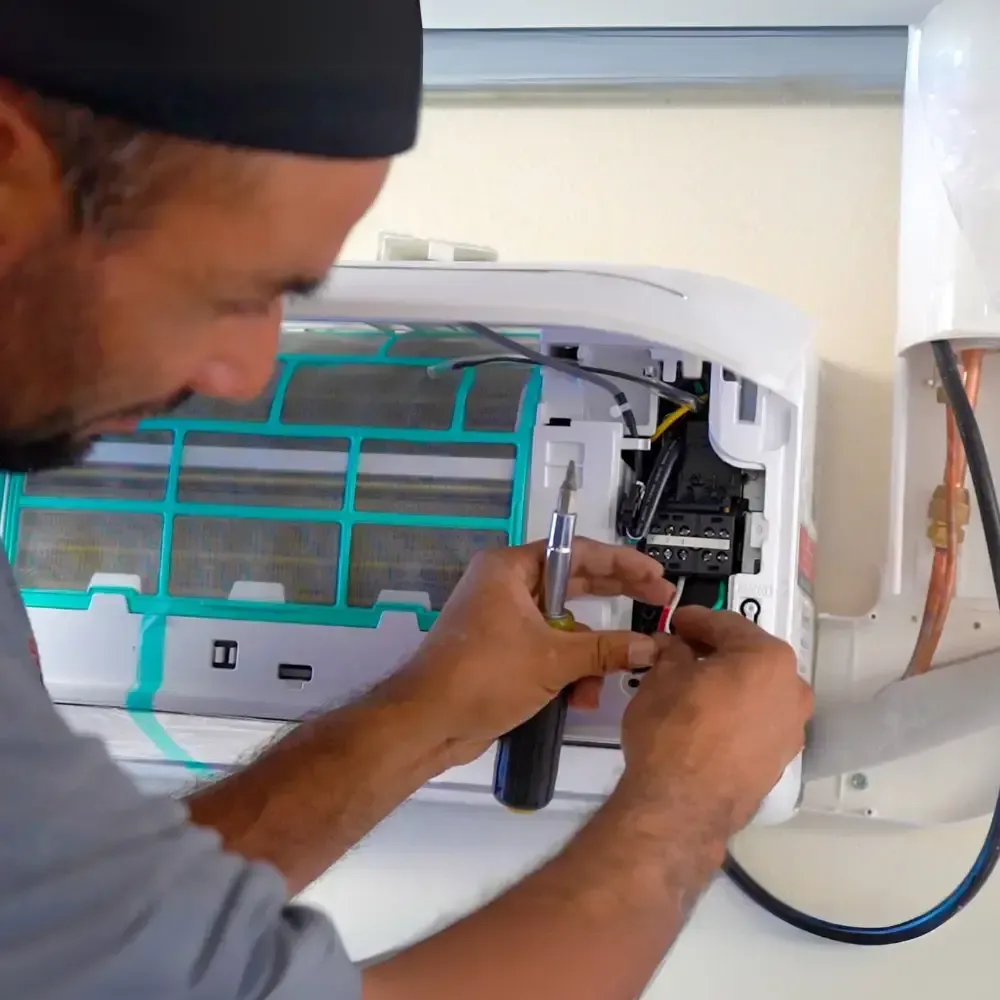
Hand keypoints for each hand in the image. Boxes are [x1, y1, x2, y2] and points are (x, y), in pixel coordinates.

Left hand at [379, 538, 674, 765]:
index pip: (577, 552)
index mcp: (510, 569)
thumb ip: (607, 649)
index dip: (622, 562)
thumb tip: (651, 646)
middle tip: (658, 604)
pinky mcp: (503, 651)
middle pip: (574, 584)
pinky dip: (567, 669)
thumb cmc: (484, 676)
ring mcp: (503, 620)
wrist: (428, 723)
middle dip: (614, 602)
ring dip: (588, 653)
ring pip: (564, 625)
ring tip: (606, 678)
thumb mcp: (554, 660)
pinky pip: (548, 650)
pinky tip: (581, 697)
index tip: (655, 575)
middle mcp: (506, 586)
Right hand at [620, 607, 812, 838]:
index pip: (727, 624)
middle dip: (716, 651)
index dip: (695, 619)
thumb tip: (674, 647)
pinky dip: (735, 715)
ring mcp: (791, 729)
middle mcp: (791, 690)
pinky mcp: (780, 761)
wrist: (682, 806)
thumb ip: (673, 652)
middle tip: (682, 650)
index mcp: (768, 658)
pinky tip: (707, 721)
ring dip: (728, 684)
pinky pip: (756, 723)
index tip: (676, 621)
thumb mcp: (662, 677)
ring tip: (692, 687)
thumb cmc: (672, 730)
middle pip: (749, 657)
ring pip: (756, 692)